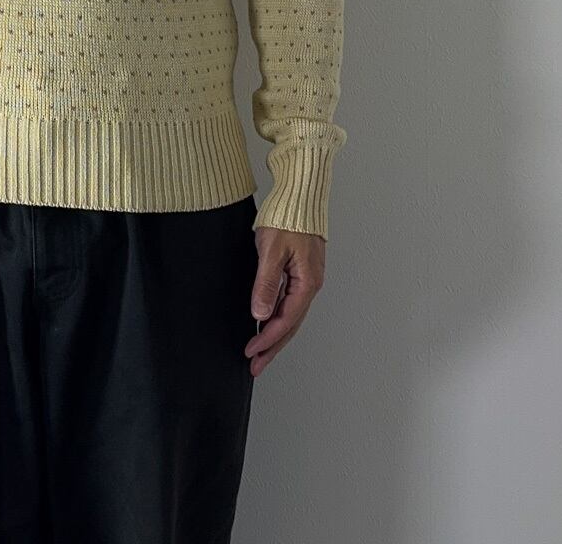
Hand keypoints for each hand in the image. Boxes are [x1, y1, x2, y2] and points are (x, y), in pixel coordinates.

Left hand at [245, 227, 325, 376]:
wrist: (299, 196)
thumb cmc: (287, 218)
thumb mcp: (272, 251)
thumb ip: (266, 283)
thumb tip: (260, 313)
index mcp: (307, 282)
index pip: (286, 320)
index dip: (267, 339)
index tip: (251, 352)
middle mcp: (310, 284)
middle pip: (291, 324)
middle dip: (272, 347)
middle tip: (255, 365)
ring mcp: (306, 279)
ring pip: (290, 315)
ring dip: (274, 335)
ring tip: (259, 352)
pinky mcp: (300, 272)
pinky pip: (289, 302)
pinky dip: (277, 317)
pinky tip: (266, 323)